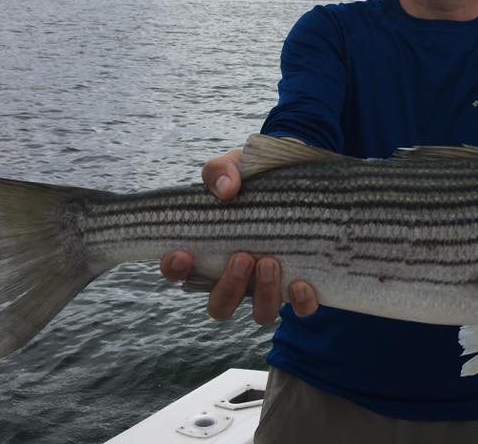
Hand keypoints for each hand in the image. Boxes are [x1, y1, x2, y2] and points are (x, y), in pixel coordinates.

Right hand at [159, 148, 318, 323]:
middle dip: (228, 287)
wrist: (302, 172)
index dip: (175, 270)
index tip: (183, 254)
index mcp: (211, 250)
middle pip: (220, 305)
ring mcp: (269, 284)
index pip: (180, 272)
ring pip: (260, 312)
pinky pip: (301, 309)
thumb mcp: (236, 165)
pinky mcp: (301, 285)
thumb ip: (222, 171)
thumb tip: (226, 188)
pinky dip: (301, 302)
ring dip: (263, 294)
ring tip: (270, 262)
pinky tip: (302, 283)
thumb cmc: (257, 175)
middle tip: (242, 257)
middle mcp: (238, 275)